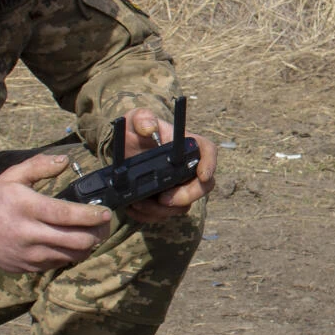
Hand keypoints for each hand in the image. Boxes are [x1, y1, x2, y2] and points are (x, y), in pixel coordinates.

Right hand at [0, 153, 112, 273]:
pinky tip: (72, 242)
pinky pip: (61, 263)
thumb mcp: (11, 176)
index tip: (105, 212)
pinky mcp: (31, 267)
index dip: (91, 216)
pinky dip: (72, 254)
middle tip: (104, 223)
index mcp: (28, 208)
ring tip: (93, 233)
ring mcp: (32, 254)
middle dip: (98, 233)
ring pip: (73, 255)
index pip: (67, 215)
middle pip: (77, 240)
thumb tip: (65, 161)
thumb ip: (39, 165)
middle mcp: (31, 233)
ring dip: (89, 245)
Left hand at [118, 107, 216, 222]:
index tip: (202, 175)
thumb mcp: (135, 119)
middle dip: (186, 196)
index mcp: (187, 144)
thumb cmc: (135, 130)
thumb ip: (142, 118)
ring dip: (162, 210)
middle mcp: (188, 167)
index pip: (208, 151)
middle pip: (203, 186)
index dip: (210, 164)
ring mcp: (180, 186)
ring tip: (140, 203)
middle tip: (163, 199)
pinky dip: (149, 215)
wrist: (124, 151)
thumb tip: (148, 127)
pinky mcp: (168, 200)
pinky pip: (165, 214)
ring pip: (183, 206)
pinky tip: (134, 208)